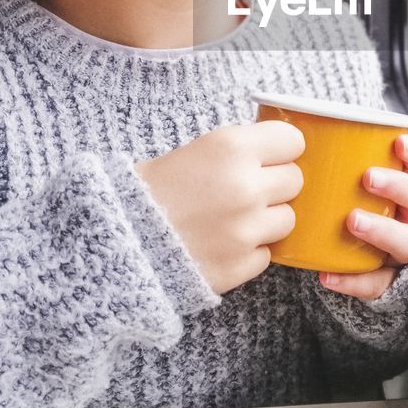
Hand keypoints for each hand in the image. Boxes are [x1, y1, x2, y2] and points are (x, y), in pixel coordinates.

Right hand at [135, 121, 304, 295]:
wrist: (112, 240)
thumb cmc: (149, 190)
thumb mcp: (197, 148)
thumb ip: (241, 148)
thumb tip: (280, 150)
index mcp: (231, 148)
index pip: (293, 141)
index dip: (280, 149)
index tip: (268, 156)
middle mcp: (244, 187)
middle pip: (295, 180)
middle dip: (275, 184)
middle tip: (246, 189)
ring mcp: (244, 230)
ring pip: (287, 219)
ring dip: (267, 219)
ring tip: (232, 218)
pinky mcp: (239, 266)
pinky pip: (266, 254)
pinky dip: (249, 251)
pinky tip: (221, 243)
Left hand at [319, 132, 407, 300]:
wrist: (334, 251)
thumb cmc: (338, 200)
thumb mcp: (340, 175)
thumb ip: (328, 153)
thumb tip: (284, 120)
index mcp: (403, 185)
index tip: (397, 142)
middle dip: (399, 186)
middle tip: (368, 178)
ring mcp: (399, 248)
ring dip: (382, 229)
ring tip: (352, 221)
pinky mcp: (384, 279)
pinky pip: (377, 284)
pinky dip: (354, 281)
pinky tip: (328, 276)